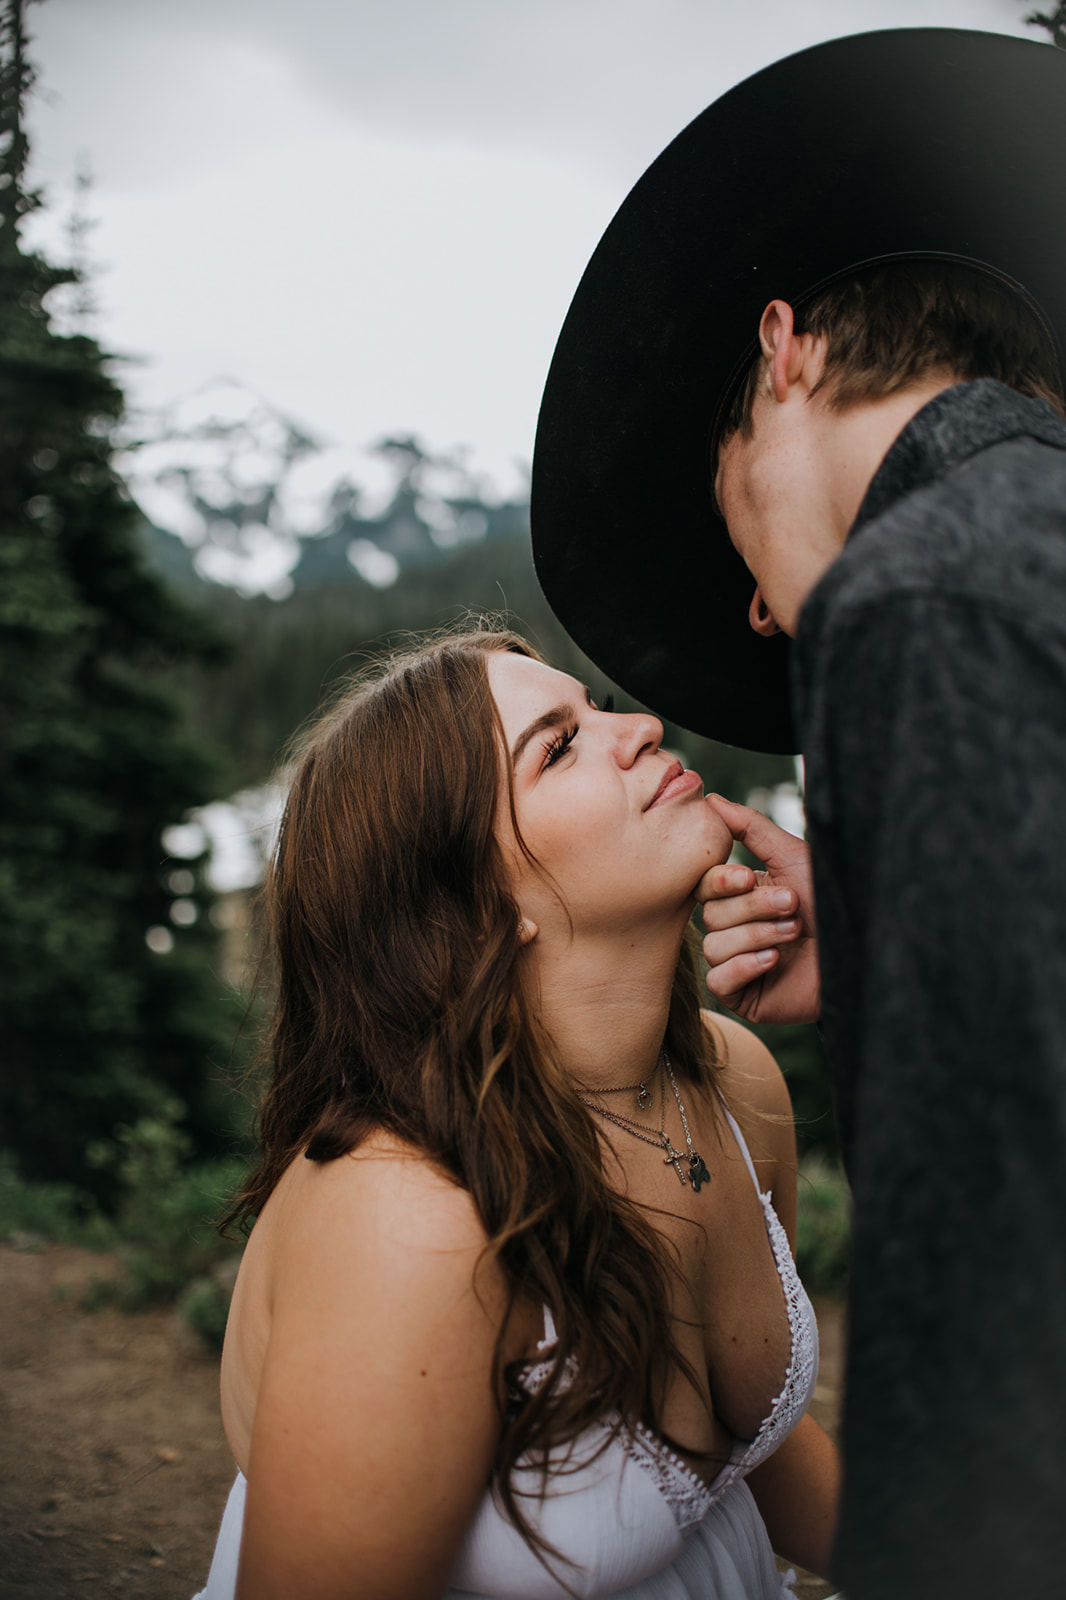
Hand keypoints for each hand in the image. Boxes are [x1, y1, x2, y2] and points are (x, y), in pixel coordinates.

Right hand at [696, 795, 820, 1024]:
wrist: (864, 951)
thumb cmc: (833, 903)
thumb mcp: (793, 858)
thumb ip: (751, 827)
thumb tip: (712, 799)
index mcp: (742, 897)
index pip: (705, 886)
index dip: (720, 882)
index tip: (747, 878)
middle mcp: (736, 929)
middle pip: (711, 915)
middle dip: (753, 909)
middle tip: (793, 906)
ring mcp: (737, 963)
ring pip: (713, 946)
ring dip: (756, 937)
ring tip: (793, 935)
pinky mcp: (744, 996)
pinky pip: (718, 981)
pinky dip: (744, 967)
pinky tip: (776, 961)